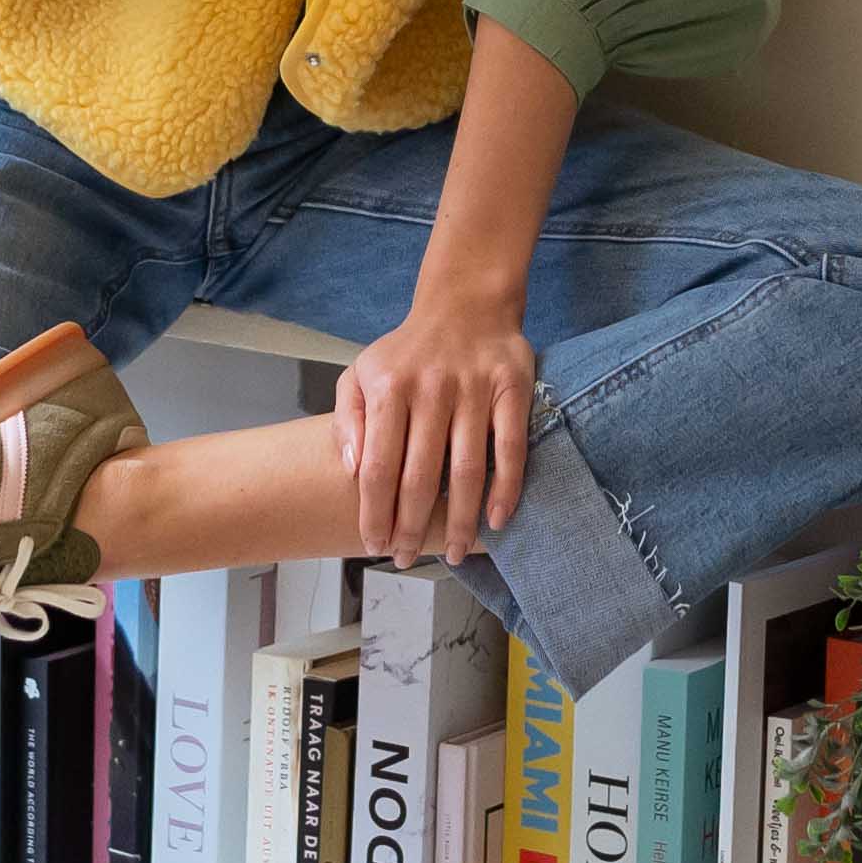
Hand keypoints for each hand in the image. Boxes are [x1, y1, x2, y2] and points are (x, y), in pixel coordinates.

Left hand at [338, 285, 537, 562]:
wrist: (465, 303)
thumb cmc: (407, 352)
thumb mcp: (361, 372)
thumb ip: (348, 419)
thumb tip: (351, 470)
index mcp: (389, 387)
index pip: (377, 466)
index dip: (375, 512)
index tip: (374, 543)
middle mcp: (431, 389)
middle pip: (420, 477)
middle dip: (412, 527)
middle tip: (407, 558)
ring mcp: (475, 389)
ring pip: (467, 470)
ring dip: (460, 520)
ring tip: (455, 553)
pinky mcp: (513, 388)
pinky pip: (510, 448)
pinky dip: (506, 488)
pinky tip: (497, 519)